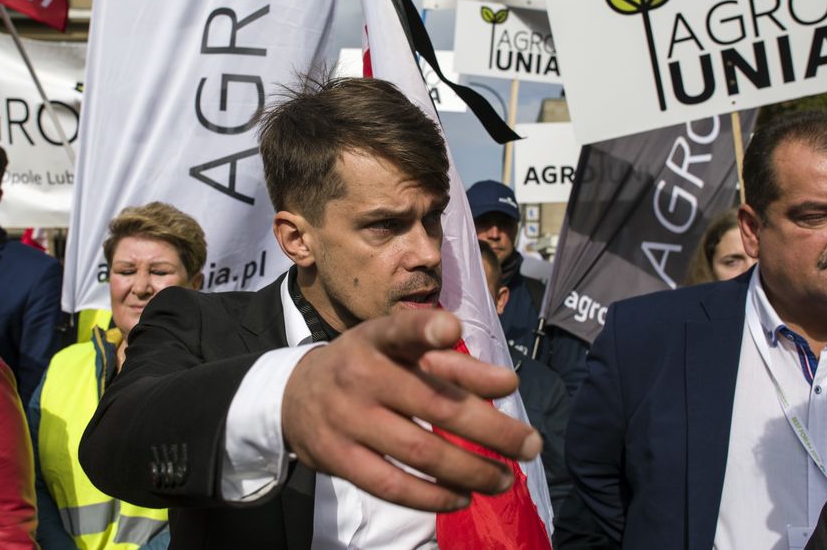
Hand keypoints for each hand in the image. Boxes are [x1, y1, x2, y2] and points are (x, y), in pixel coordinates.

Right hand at [281, 309, 540, 512]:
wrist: (294, 395)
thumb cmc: (367, 367)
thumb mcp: (400, 351)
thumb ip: (455, 364)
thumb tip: (508, 384)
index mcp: (378, 339)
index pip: (402, 330)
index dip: (427, 328)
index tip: (453, 329)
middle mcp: (360, 374)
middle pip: (436, 405)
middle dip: (493, 430)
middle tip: (532, 446)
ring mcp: (347, 418)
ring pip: (420, 452)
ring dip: (471, 470)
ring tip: (504, 479)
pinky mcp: (337, 457)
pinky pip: (391, 485)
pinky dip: (432, 497)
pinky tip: (461, 498)